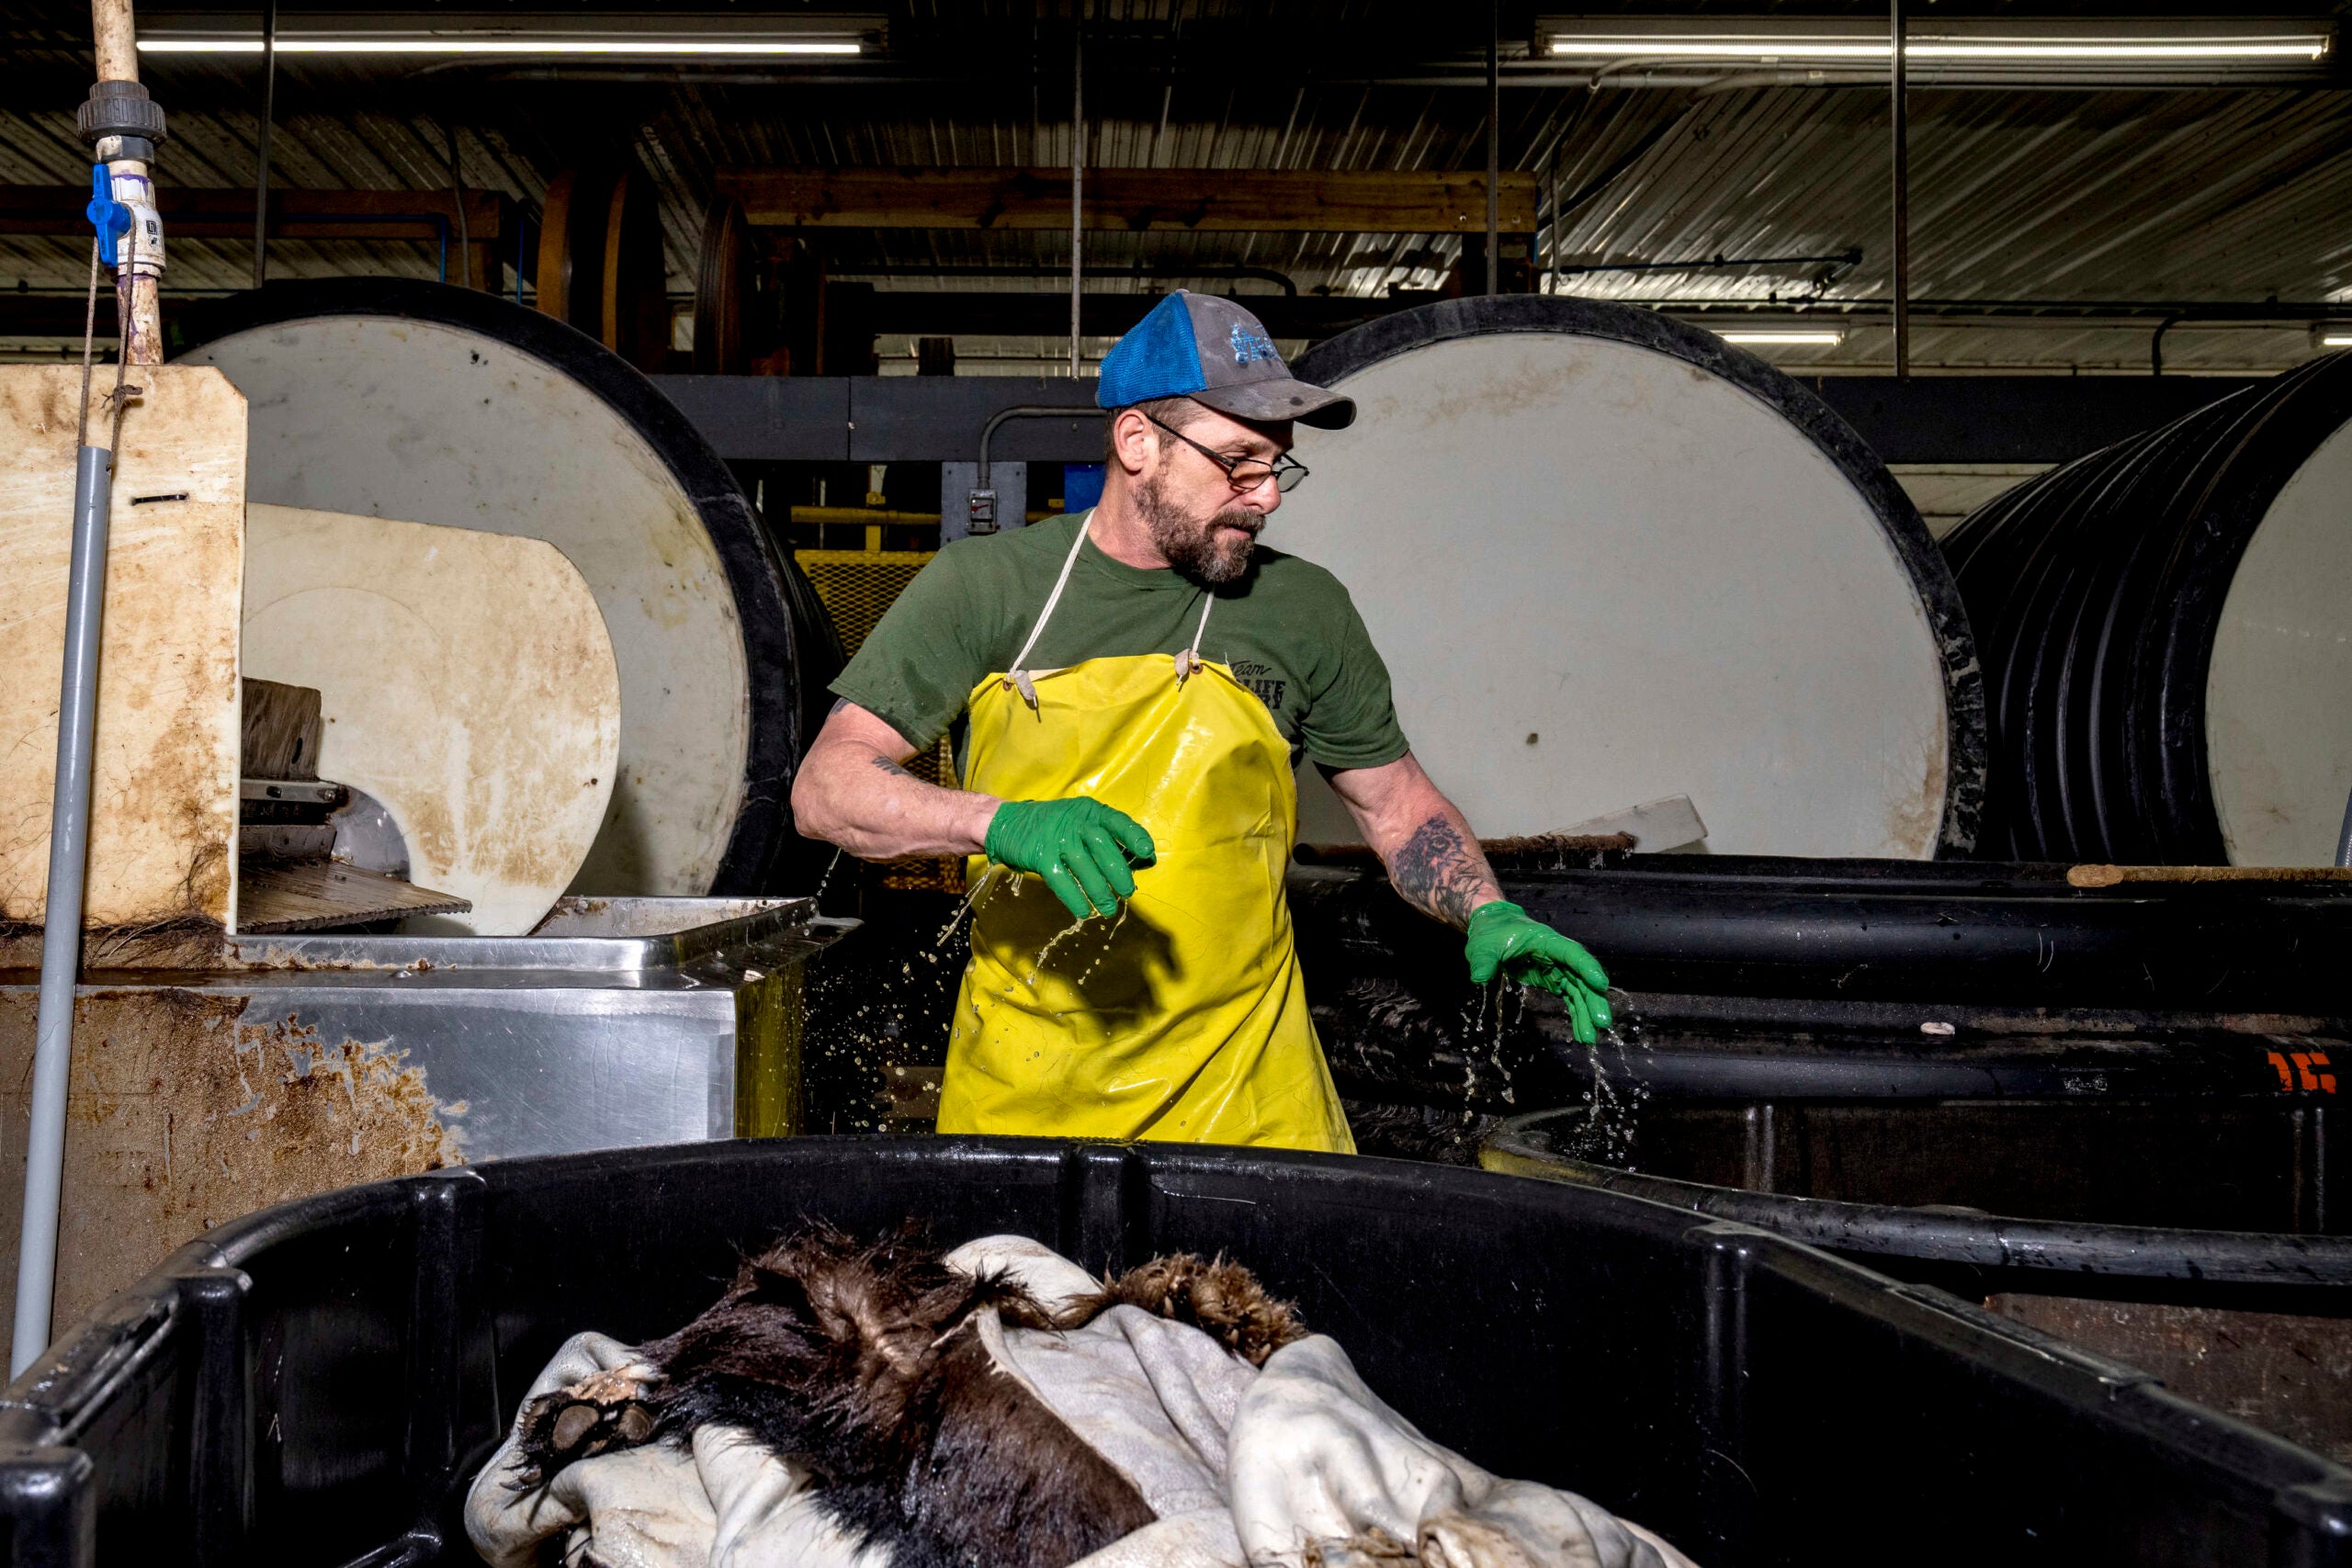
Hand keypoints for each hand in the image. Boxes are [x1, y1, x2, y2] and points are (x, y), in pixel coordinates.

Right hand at [984, 798, 1156, 921]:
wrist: (1008, 823)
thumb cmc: (1056, 827)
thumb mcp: (1082, 822)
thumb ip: (1109, 838)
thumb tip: (1144, 861)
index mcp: (1091, 812)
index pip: (1118, 822)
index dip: (1134, 837)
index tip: (1147, 853)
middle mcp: (1076, 823)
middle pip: (1104, 847)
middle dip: (1119, 873)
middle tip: (1127, 892)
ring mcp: (1057, 839)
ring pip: (1085, 867)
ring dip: (1100, 891)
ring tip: (1109, 908)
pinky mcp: (1040, 856)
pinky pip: (1062, 881)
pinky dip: (1074, 898)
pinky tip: (1083, 911)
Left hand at [1463, 900, 1612, 1044]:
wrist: (1493, 929)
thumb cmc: (1492, 933)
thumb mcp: (1483, 946)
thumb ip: (1484, 961)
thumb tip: (1479, 977)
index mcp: (1546, 941)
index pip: (1572, 953)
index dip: (1587, 968)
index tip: (1601, 985)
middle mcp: (1558, 955)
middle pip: (1581, 977)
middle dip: (1593, 1000)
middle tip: (1602, 1022)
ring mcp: (1558, 968)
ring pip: (1579, 991)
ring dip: (1586, 1013)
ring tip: (1590, 1038)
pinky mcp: (1553, 980)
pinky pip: (1569, 998)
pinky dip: (1576, 1014)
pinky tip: (1582, 1032)